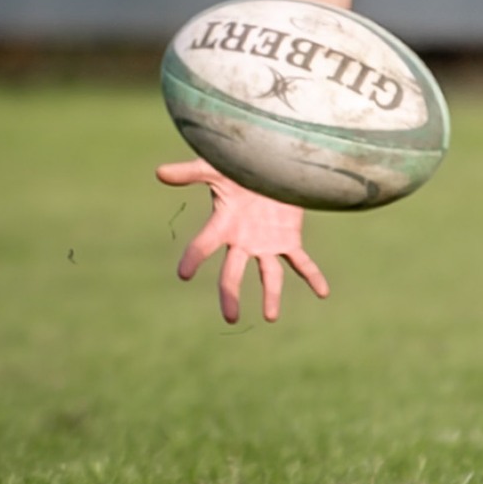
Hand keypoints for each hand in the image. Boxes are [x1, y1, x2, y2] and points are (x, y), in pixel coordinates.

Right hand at [156, 160, 330, 323]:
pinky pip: (300, 262)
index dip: (194, 258)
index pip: (204, 244)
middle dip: (231, 294)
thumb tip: (159, 171)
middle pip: (233, 272)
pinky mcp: (288, 240)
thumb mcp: (215, 167)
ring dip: (270, 295)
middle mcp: (243, 240)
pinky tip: (323, 293)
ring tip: (270, 317)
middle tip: (231, 317)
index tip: (183, 274)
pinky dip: (312, 276)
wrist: (270, 165)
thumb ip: (191, 172)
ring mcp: (266, 243)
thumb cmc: (238, 166)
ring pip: (268, 274)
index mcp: (224, 224)